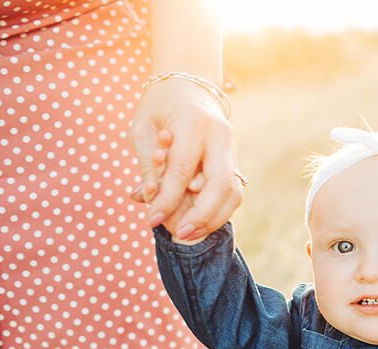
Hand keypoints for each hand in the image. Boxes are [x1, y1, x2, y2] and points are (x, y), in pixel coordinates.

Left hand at [129, 76, 240, 241]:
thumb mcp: (142, 129)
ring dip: (214, 217)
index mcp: (194, 124)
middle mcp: (220, 136)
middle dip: (200, 214)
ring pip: (234, 191)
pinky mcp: (235, 159)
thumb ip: (147, 164)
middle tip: (179, 234)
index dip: (167, 199)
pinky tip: (202, 223)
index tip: (150, 220)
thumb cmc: (159, 107)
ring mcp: (232, 148)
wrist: (190, 87)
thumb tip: (148, 199)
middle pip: (219, 184)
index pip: (182, 170)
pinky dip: (219, 210)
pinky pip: (234, 190)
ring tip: (191, 233)